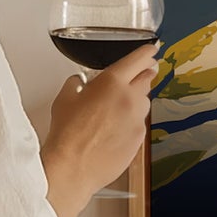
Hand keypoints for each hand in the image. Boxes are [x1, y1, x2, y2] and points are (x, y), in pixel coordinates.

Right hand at [41, 42, 157, 216]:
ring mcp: (137, 120)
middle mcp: (130, 98)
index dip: (146, 52)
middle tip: (138, 75)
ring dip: (136, 100)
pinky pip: (139, 124)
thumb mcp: (64, 99)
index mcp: (112, 82)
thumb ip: (76, 84)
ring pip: (144, 102)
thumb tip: (80, 82)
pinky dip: (132, 122)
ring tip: (118, 108)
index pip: (138, 59)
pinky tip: (115, 129)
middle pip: (147, 79)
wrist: (73, 167)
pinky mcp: (139, 139)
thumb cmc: (67, 134)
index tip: (151, 50)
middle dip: (143, 74)